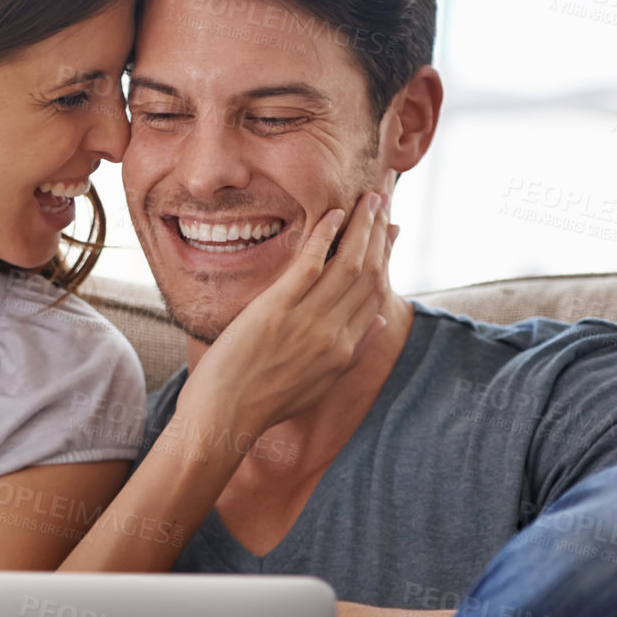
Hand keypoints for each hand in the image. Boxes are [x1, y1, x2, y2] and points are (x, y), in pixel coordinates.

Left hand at [178, 190, 396, 438]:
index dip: (387, 257)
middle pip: (368, 273)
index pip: (375, 294)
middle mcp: (333, 334)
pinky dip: (324, 236)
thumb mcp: (319, 383)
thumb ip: (353, 352)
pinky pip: (309, 265)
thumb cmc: (264, 402)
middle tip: (383, 202)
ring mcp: (306, 321)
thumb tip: (381, 322)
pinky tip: (333, 214)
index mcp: (344, 350)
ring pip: (347, 264)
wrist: (225, 417)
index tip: (391, 232)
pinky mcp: (275, 310)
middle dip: (378, 234)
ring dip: (361, 227)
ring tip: (367, 199)